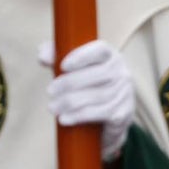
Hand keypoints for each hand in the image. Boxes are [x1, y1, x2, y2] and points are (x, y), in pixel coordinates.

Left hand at [40, 39, 133, 160]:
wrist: (109, 116)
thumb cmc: (85, 84)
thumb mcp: (71, 67)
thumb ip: (56, 56)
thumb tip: (43, 57)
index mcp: (110, 56)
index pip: (100, 50)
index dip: (82, 56)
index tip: (62, 66)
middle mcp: (122, 72)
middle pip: (98, 75)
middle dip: (70, 83)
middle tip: (50, 91)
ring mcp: (125, 93)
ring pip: (98, 96)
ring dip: (71, 102)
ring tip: (53, 107)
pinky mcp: (124, 112)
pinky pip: (102, 113)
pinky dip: (80, 116)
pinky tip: (65, 118)